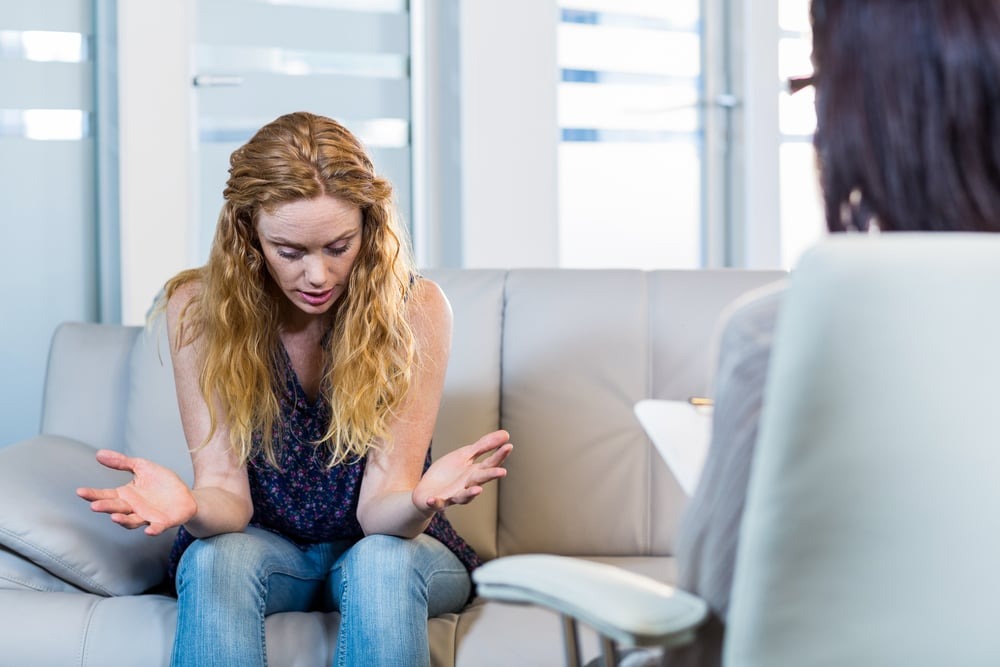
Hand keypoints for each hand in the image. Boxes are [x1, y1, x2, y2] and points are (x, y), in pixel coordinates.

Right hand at [76, 450, 196, 535]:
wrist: (186, 496)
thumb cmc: (162, 483)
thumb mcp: (142, 467)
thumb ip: (122, 462)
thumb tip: (99, 454)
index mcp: (126, 496)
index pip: (106, 495)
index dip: (93, 494)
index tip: (80, 491)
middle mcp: (133, 509)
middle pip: (116, 508)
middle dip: (106, 508)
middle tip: (94, 506)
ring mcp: (147, 517)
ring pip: (132, 521)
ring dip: (123, 520)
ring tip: (114, 517)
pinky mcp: (163, 522)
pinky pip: (156, 528)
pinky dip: (152, 530)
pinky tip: (148, 530)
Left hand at [412, 430, 512, 513]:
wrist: (426, 490)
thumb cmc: (448, 473)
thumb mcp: (465, 455)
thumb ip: (484, 446)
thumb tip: (506, 433)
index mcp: (475, 473)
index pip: (490, 464)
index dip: (499, 456)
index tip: (509, 446)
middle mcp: (467, 486)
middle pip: (480, 479)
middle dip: (491, 476)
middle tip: (502, 472)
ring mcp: (453, 495)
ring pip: (464, 496)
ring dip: (470, 494)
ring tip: (478, 490)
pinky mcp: (438, 501)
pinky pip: (437, 503)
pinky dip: (435, 502)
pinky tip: (432, 499)